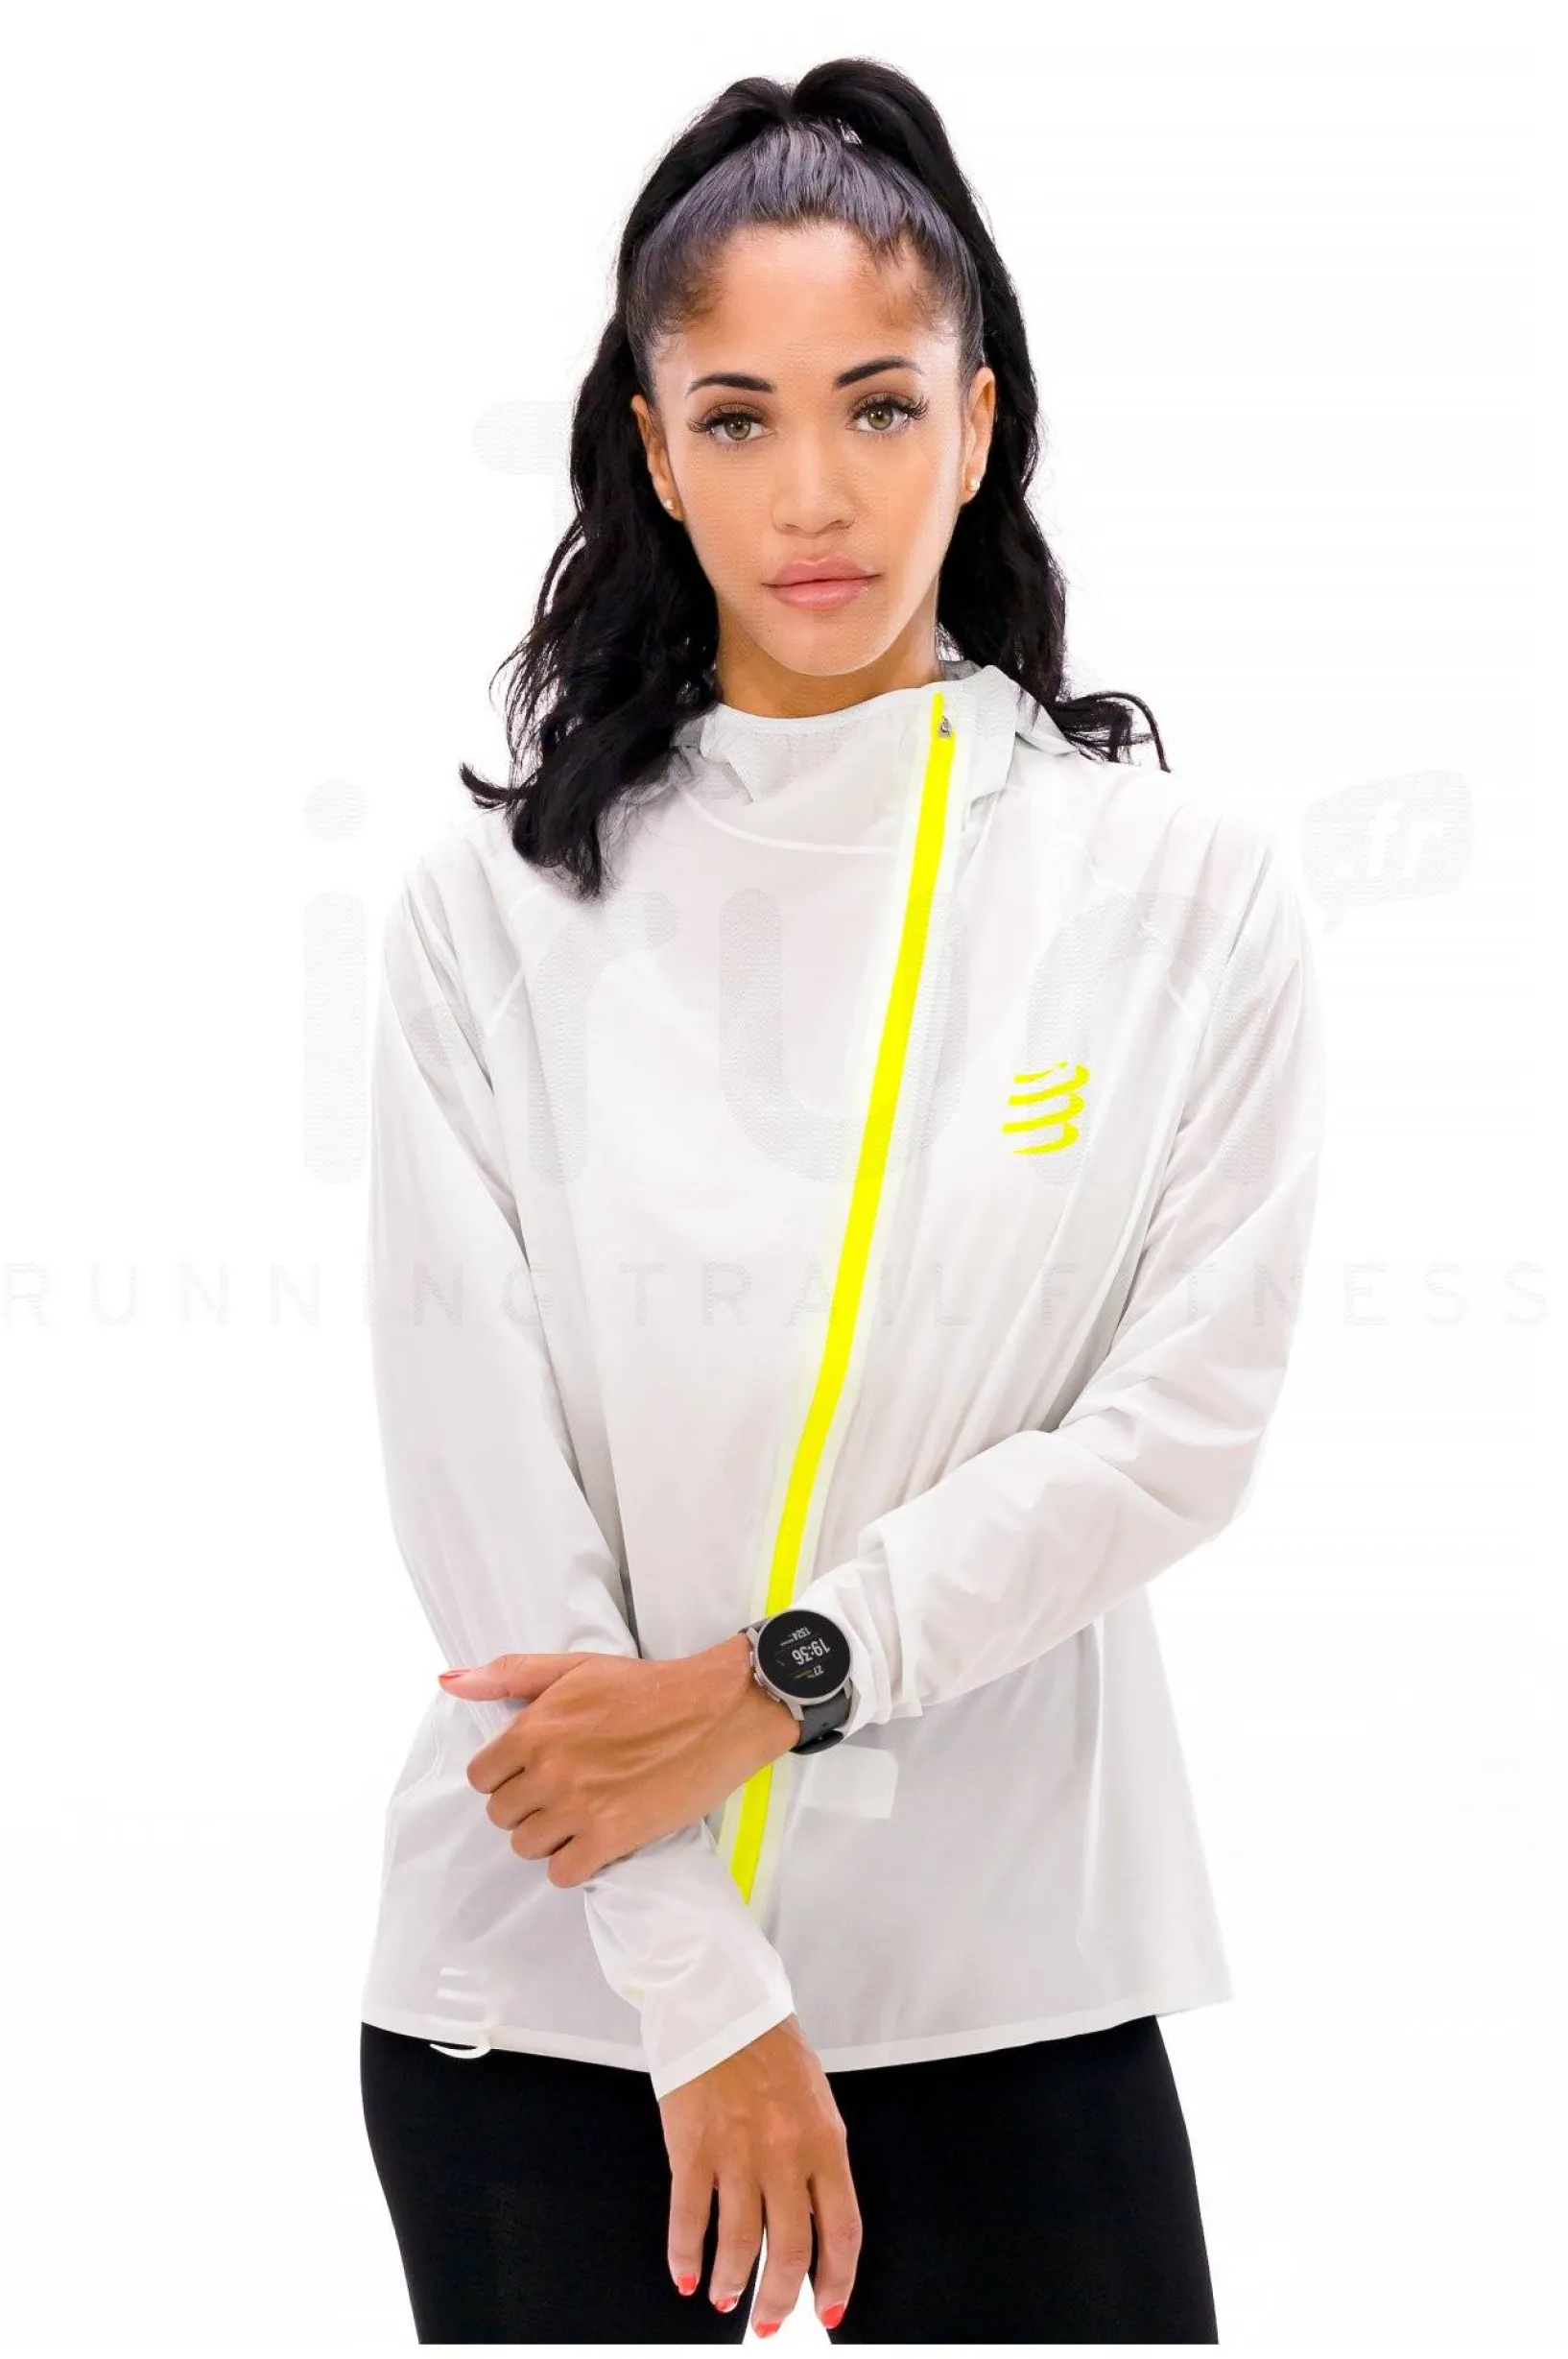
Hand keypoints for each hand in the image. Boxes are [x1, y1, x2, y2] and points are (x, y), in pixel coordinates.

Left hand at [440, 1640, 798, 1886]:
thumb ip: (509, 1675)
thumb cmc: (649, 1686)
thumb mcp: (576, 1668)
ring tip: (583, 1816)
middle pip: (502, 1816)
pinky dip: (577, 1863)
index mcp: (535, 1727)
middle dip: (528, 1808)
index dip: (507, 1778)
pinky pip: (563, 1873)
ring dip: (551, 1838)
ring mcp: (578, 1806)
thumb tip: (448, 1682)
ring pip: (527, 1847)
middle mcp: (548, 1769)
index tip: (535, 1773)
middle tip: (566, 1793)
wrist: (719, 1709)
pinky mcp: (611, 1837)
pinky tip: (599, 1840)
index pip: (481, 1778)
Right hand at [660, 2012, 859, 2335]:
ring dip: (731, 2283)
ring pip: (739, 2243)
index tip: (829, 2311)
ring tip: (725, 2298)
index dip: (837, 2282)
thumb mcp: (814, 2103)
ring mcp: (736, 2152)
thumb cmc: (769, 2048)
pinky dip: (686, 2256)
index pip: (841, 2231)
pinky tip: (686, 2275)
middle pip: (789, 2250)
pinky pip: (690, 2218)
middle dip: (780, 2300)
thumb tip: (808, 2222)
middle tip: (771, 2323)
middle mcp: (784, 2153)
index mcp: (824, 2141)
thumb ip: (815, 2161)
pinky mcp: (691, 2148)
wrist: (720, 2001)